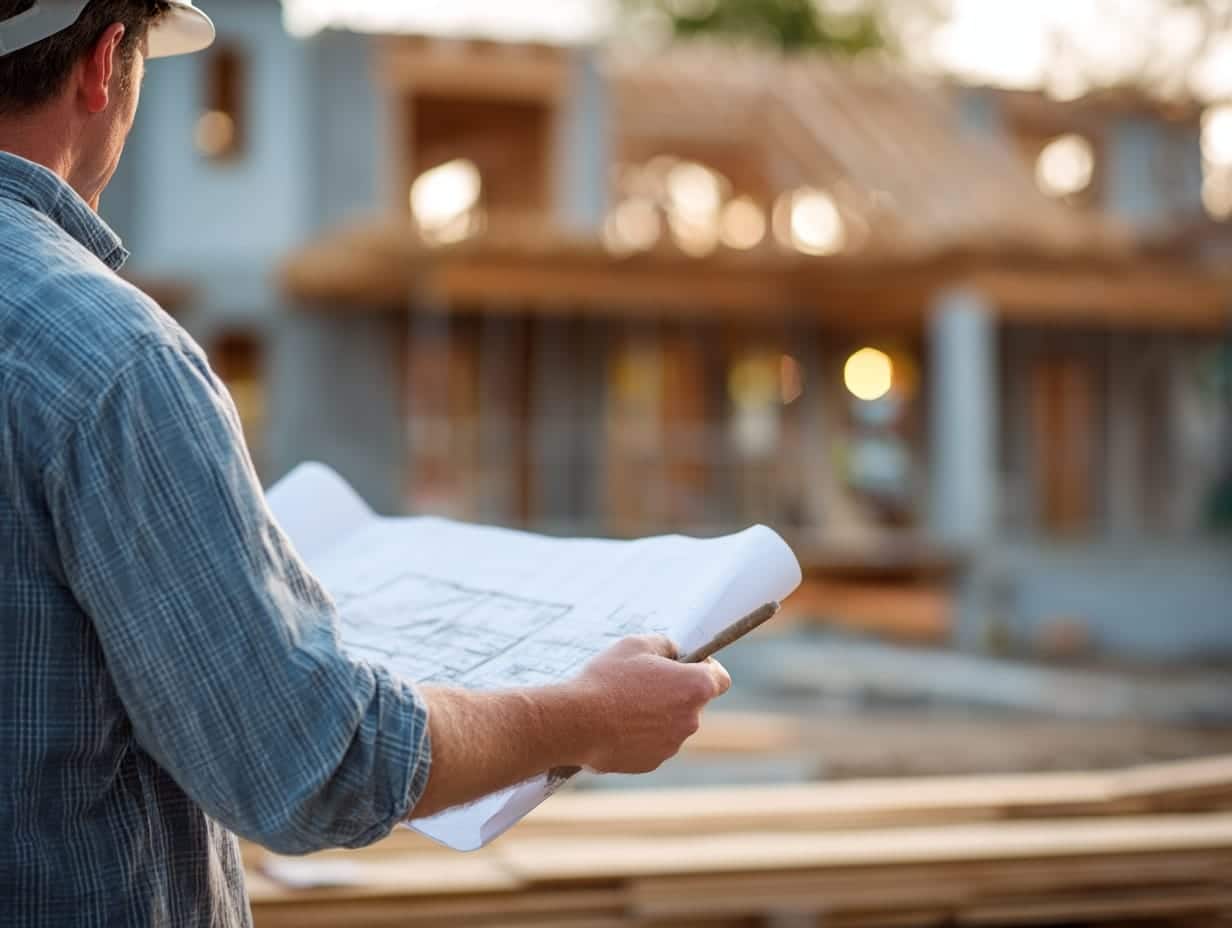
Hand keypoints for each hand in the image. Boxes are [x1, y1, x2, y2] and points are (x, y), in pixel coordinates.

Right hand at [566, 635, 731, 773]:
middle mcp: (691, 720)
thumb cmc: (607, 679)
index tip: (686, 664)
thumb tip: (675, 653)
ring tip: (622, 704)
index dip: (706, 667)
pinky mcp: (652, 762)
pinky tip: (615, 725)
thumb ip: (665, 645)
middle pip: (692, 702)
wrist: (576, 722)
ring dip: (655, 714)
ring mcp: (672, 745)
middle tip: (642, 681)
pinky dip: (639, 735)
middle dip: (673, 692)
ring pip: (671, 724)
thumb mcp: (636, 644)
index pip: (721, 678)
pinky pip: (652, 743)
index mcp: (695, 687)